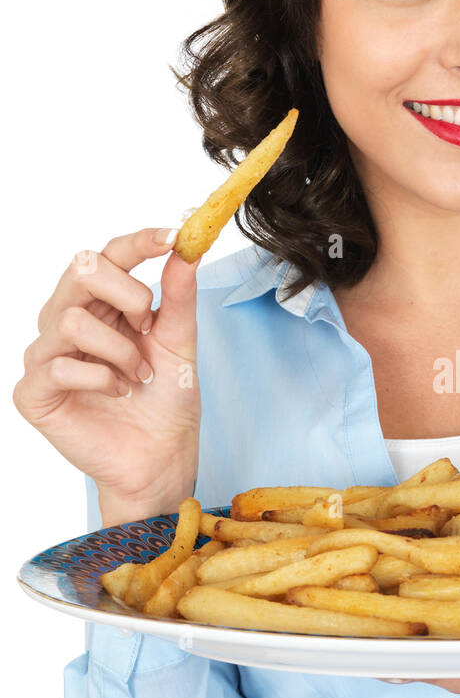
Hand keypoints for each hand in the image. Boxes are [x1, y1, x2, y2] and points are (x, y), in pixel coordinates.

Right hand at [13, 228, 200, 525]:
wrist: (161, 459)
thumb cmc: (166, 403)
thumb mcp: (180, 344)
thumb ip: (179, 298)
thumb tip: (187, 250)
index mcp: (100, 305)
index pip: (108, 255)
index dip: (138, 242)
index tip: (174, 238)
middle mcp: (66, 321)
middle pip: (80, 269)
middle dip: (127, 293)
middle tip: (150, 326)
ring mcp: (46, 356)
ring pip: (72, 319)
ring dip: (120, 350)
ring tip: (138, 376)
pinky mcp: (34, 393)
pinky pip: (58, 365)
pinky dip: (100, 378)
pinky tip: (116, 393)